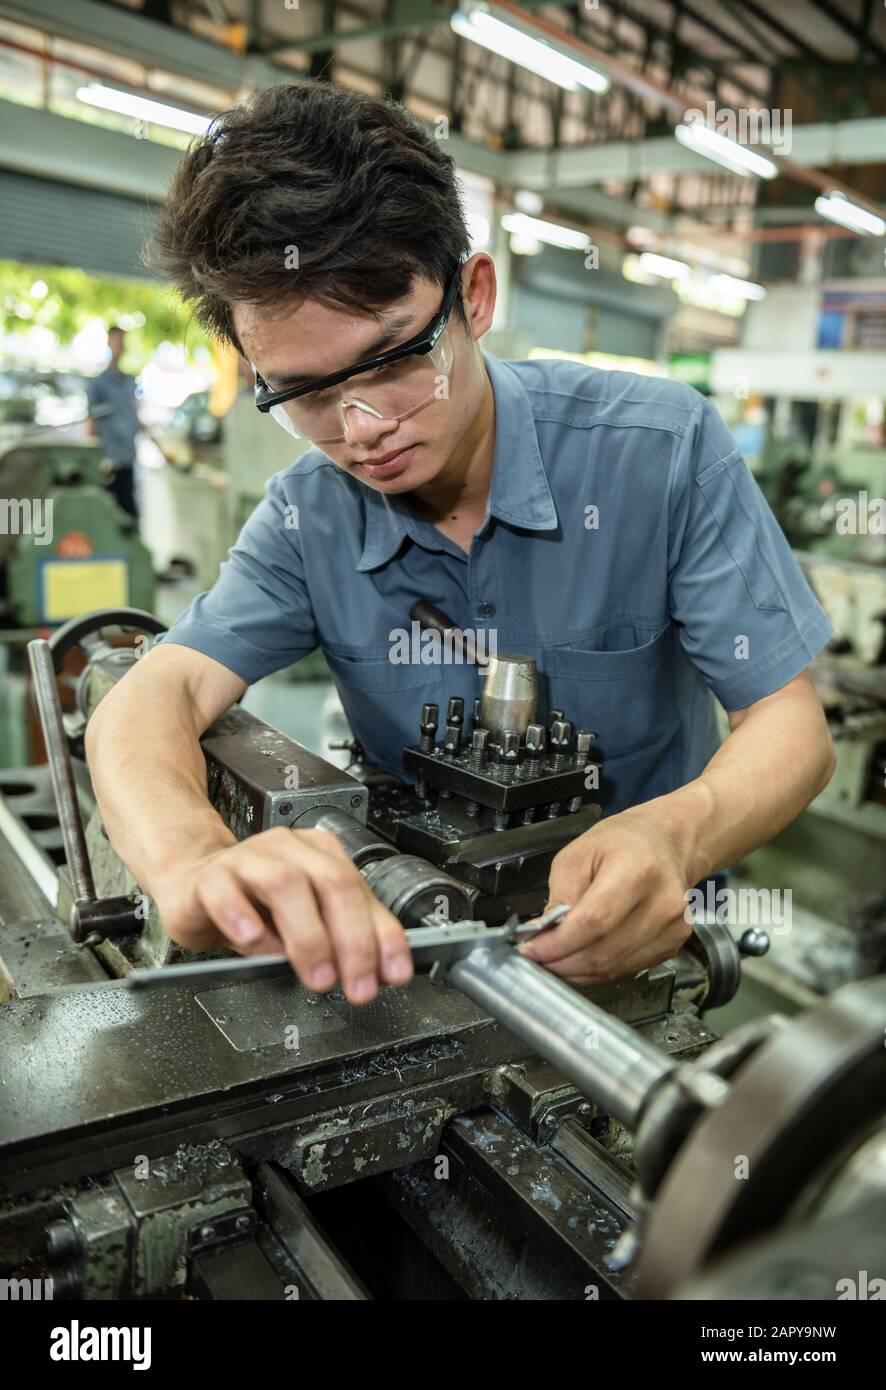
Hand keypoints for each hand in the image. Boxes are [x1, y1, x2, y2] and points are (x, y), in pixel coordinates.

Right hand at [151, 826, 412, 1004]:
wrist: (193, 882)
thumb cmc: (253, 903)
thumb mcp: (306, 918)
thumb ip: (342, 938)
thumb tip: (378, 972)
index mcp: (320, 855)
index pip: (361, 891)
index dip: (382, 935)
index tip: (391, 974)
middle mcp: (289, 850)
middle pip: (332, 883)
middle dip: (351, 940)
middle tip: (353, 983)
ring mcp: (248, 859)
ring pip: (285, 884)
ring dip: (307, 935)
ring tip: (317, 974)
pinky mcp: (210, 878)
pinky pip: (226, 892)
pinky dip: (243, 918)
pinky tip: (253, 941)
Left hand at [520, 807, 691, 984]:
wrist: (666, 842)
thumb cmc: (623, 842)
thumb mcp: (577, 855)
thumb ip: (560, 898)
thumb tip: (543, 936)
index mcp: (638, 869)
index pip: (595, 922)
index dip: (559, 943)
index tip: (532, 949)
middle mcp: (662, 902)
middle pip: (604, 953)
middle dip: (561, 962)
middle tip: (537, 957)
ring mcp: (671, 927)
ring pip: (613, 968)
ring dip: (577, 970)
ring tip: (555, 956)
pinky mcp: (672, 944)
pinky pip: (626, 969)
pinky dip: (597, 969)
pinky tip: (582, 954)